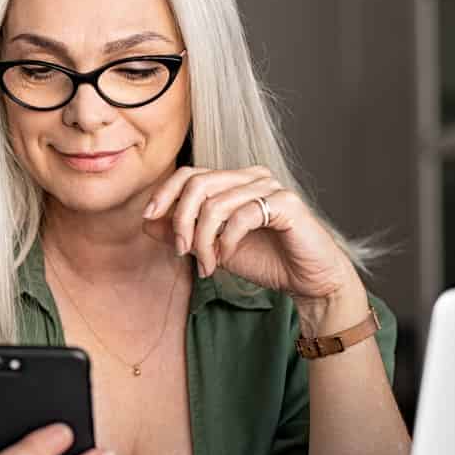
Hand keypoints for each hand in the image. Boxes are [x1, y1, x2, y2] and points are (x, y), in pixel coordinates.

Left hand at [140, 165, 359, 305]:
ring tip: (208, 264)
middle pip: (198, 183)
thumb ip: (182, 232)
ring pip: (216, 203)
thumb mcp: (213, 247)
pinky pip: (242, 216)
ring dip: (204, 240)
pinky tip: (226, 257)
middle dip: (181, 220)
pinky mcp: (287, 204)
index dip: (165, 193)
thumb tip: (147, 220)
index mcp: (234, 181)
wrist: (307, 280)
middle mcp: (252, 177)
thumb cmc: (265, 260)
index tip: (148, 217)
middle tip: (182, 251)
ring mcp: (271, 187)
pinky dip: (227, 240)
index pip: (189, 173)